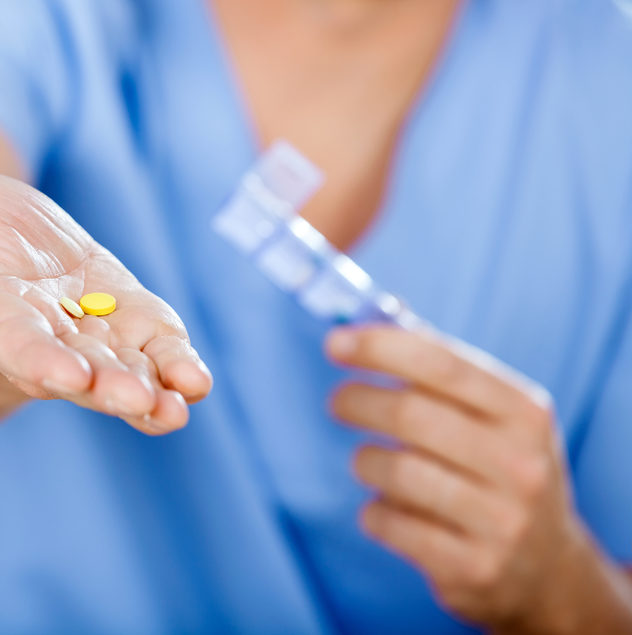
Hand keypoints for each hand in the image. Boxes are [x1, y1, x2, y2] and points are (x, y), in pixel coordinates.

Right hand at [0, 167, 211, 434]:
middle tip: (138, 402)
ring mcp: (88, 336)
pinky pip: (152, 350)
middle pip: (75, 368)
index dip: (36, 356)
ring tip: (175, 407)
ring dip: (148, 390)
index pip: (11, 338)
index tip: (64, 375)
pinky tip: (194, 381)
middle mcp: (40, 336)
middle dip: (105, 386)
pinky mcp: (127, 322)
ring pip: (119, 370)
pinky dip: (173, 364)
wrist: (5, 247)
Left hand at [326, 326, 616, 632]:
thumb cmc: (501, 471)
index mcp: (525, 413)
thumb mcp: (496, 417)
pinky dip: (373, 512)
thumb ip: (442, 367)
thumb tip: (381, 312)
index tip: (335, 342)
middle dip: (358, 401)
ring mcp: (501, 520)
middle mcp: (521, 464)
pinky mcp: (472, 566)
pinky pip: (390, 524)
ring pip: (396, 471)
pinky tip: (385, 509)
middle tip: (338, 402)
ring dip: (365, 461)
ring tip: (368, 462)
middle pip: (411, 414)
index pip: (441, 363)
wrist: (547, 570)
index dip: (381, 347)